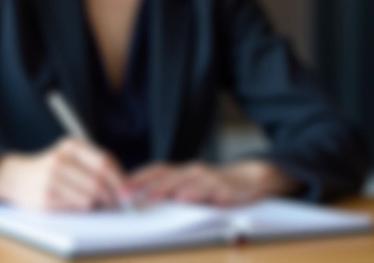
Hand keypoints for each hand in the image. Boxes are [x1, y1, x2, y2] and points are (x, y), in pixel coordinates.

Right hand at [0, 137, 127, 211]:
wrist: (17, 177)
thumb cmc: (53, 168)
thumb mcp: (72, 156)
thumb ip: (96, 165)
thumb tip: (125, 186)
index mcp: (70, 145)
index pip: (104, 162)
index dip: (119, 179)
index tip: (127, 191)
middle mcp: (60, 159)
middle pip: (99, 181)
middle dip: (112, 195)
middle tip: (117, 203)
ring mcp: (51, 178)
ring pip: (89, 197)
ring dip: (98, 204)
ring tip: (96, 203)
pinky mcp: (46, 197)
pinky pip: (76, 207)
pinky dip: (84, 208)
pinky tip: (79, 204)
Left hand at [126, 160, 298, 206]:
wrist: (253, 179)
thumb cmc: (215, 186)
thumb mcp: (192, 186)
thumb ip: (171, 192)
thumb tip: (142, 203)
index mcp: (183, 172)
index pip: (157, 170)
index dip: (138, 178)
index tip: (120, 189)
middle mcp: (195, 172)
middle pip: (169, 177)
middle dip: (149, 186)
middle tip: (131, 196)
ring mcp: (212, 179)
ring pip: (190, 182)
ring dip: (173, 189)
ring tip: (156, 196)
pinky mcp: (229, 189)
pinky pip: (216, 190)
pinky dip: (204, 194)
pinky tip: (193, 199)